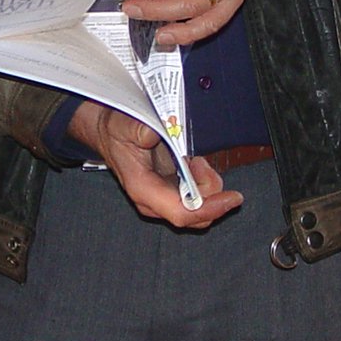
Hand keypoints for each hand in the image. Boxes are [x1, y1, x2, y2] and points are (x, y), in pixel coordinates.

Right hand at [68, 102, 242, 227]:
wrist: (108, 131)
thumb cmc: (116, 131)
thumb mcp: (126, 125)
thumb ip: (144, 130)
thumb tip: (165, 130)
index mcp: (142, 188)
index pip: (181, 213)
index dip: (210, 208)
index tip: (232, 197)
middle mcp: (152, 201)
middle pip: (196, 215)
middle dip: (209, 190)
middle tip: (198, 161)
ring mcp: (161, 200)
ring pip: (200, 209)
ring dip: (206, 184)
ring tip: (193, 160)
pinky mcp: (169, 194)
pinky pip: (196, 200)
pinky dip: (202, 182)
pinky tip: (190, 164)